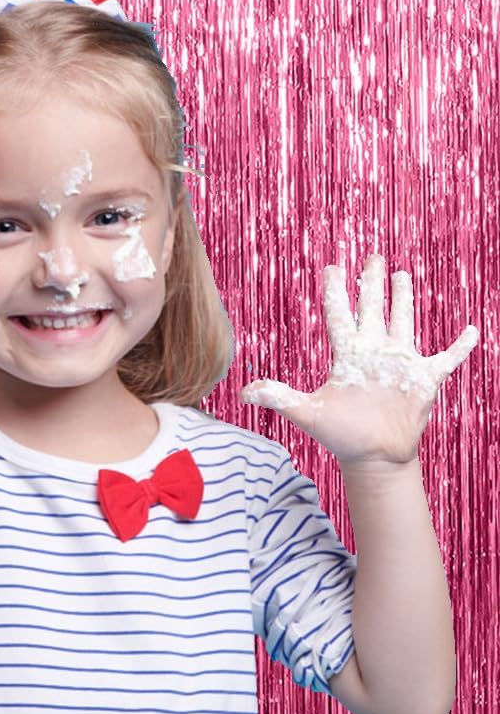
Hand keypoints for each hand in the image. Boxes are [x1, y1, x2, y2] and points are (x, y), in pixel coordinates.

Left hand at [239, 253, 478, 467]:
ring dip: (403, 299)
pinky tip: (470, 331)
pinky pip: (446, 358)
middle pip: (371, 308)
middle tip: (372, 256)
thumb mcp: (307, 412)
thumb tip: (243, 391)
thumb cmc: (340, 435)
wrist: (372, 458)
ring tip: (401, 273)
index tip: (332, 267)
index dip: (335, 291)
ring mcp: (399, 363)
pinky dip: (460, 346)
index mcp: (346, 355)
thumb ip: (278, 396)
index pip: (339, 314)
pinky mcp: (424, 380)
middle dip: (372, 282)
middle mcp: (372, 351)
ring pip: (403, 321)